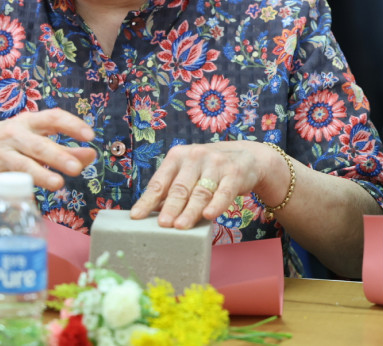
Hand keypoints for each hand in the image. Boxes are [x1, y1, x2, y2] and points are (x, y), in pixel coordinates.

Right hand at [0, 108, 97, 190]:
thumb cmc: (13, 142)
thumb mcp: (36, 138)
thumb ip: (66, 148)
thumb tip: (92, 154)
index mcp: (29, 122)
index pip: (53, 118)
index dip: (72, 125)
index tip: (90, 136)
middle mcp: (14, 135)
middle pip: (38, 145)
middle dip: (58, 156)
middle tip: (77, 168)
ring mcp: (2, 154)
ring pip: (22, 165)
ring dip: (40, 174)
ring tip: (58, 184)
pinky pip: (9, 183)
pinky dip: (21, 191)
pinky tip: (32, 199)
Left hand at [130, 141, 286, 228]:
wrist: (246, 157)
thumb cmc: (208, 169)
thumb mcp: (188, 172)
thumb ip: (172, 189)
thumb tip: (151, 213)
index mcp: (177, 156)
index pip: (159, 182)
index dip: (148, 200)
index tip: (136, 216)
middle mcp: (195, 157)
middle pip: (180, 187)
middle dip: (170, 207)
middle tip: (162, 224)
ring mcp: (215, 164)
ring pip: (200, 192)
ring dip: (190, 211)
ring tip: (181, 226)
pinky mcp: (234, 173)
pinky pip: (224, 192)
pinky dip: (216, 204)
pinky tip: (208, 216)